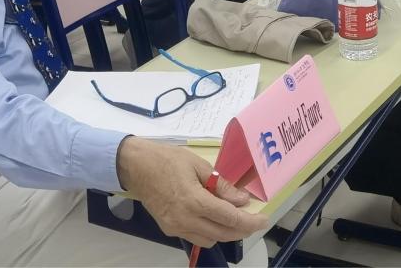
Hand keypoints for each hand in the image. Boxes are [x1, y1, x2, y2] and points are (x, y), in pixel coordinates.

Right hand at [115, 137, 266, 247]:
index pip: (230, 218)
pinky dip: (209, 231)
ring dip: (225, 232)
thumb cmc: (167, 159)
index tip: (264, 219)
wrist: (135, 166)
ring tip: (233, 216)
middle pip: (223, 234)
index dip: (250, 222)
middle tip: (254, 219)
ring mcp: (175, 227)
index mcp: (194, 200)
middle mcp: (185, 219)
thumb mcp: (199, 165)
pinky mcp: (168, 229)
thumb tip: (242, 200)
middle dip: (242, 229)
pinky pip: (195, 237)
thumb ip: (222, 186)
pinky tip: (212, 217)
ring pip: (210, 240)